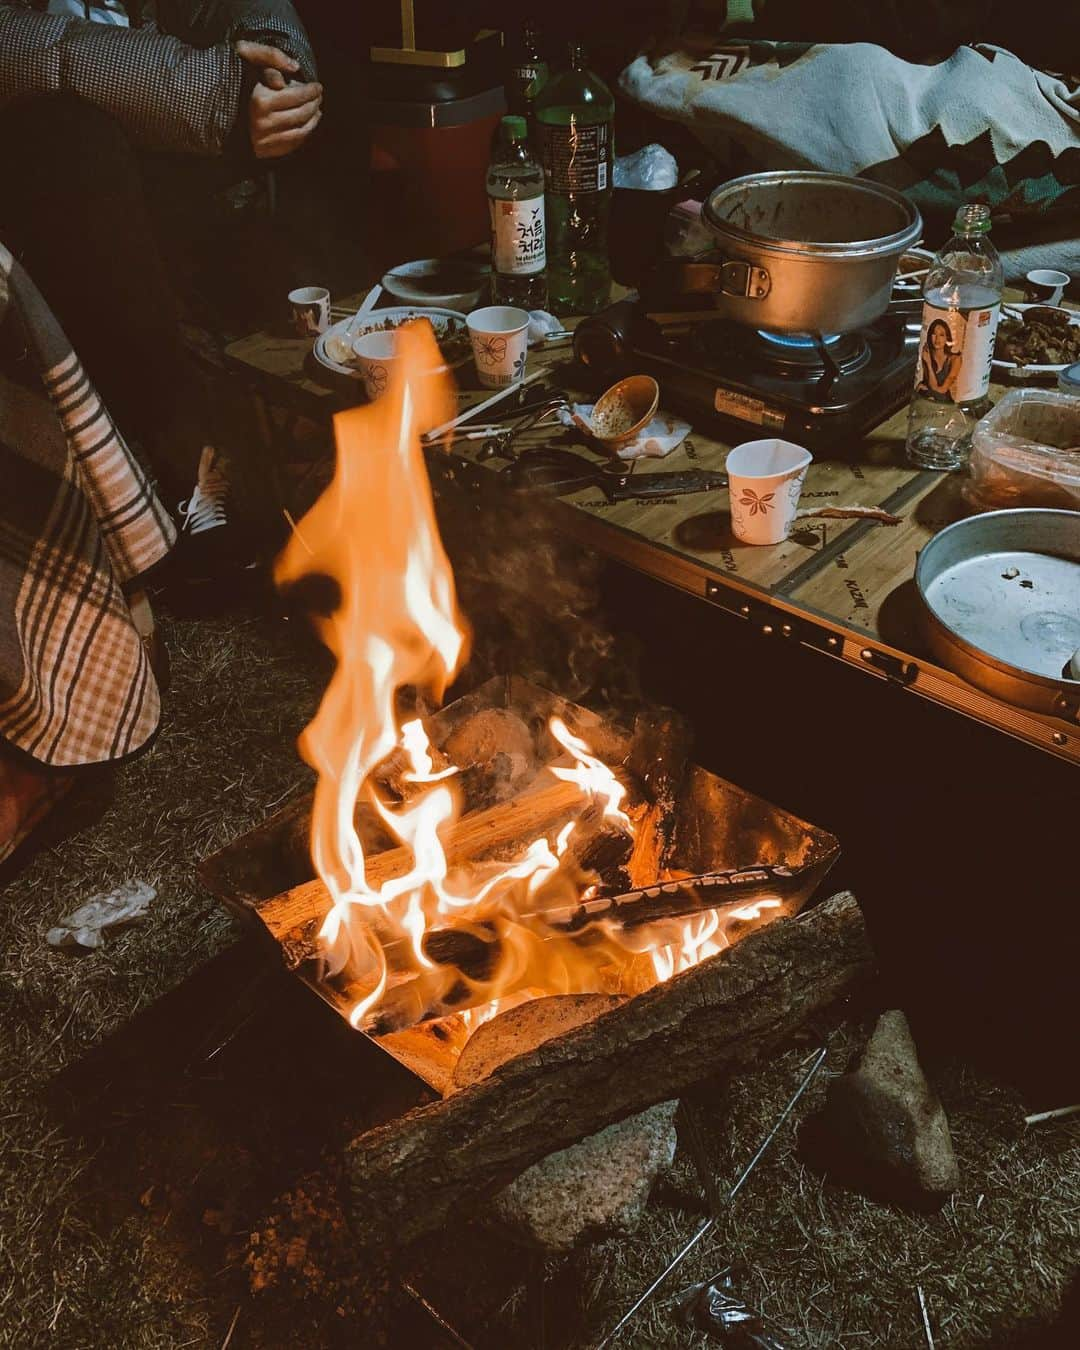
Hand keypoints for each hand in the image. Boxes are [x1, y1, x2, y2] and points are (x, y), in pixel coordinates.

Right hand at [235, 40, 321, 159]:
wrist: (211, 106)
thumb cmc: (233, 76)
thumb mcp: (245, 54)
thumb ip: (269, 56)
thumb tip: (294, 68)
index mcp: (260, 101)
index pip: (297, 96)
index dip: (311, 91)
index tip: (318, 86)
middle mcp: (262, 123)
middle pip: (300, 114)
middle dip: (314, 105)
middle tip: (318, 97)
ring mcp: (263, 140)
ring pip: (299, 132)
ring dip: (313, 121)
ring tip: (317, 111)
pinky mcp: (263, 152)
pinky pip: (291, 145)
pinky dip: (304, 135)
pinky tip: (308, 126)